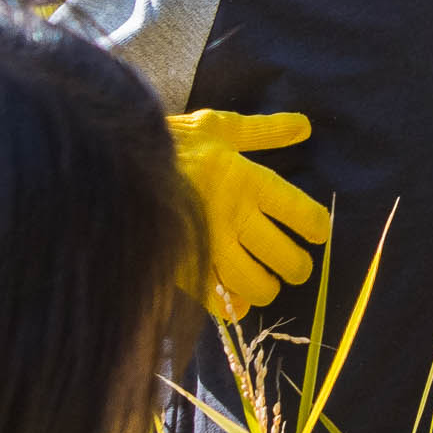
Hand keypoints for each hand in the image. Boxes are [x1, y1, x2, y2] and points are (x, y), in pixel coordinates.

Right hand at [169, 110, 332, 319]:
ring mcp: (207, 244)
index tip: (318, 233)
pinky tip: (237, 304)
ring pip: (252, 282)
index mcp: (249, 182)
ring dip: (267, 288)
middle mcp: (233, 217)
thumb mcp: (220, 126)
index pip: (301, 213)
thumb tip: (304, 126)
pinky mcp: (181, 264)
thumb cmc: (172, 143)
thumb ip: (264, 131)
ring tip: (270, 285)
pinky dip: (229, 306)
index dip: (316, 227)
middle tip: (297, 267)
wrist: (115, 163)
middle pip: (283, 256)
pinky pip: (213, 298)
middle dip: (297, 266)